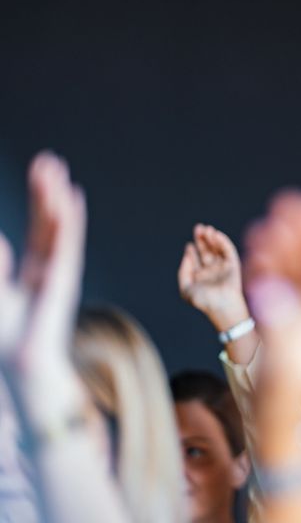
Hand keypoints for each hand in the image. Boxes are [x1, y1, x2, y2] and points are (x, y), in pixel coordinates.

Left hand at [0, 152, 85, 410]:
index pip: (39, 229)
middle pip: (49, 222)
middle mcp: (50, 266)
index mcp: (36, 270)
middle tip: (49, 160)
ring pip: (57, 228)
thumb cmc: (7, 334)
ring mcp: (58, 271)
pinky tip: (70, 198)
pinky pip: (64, 243)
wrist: (22, 362)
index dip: (40, 201)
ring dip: (56, 199)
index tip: (43, 172)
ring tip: (56, 170)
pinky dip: (68, 221)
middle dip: (48, 192)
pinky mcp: (61, 278)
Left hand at [178, 224, 248, 331]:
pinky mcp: (233, 265)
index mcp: (201, 277)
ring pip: (217, 249)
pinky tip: (216, 235)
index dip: (192, 250)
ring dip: (212, 238)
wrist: (221, 306)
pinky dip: (223, 242)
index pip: (196, 260)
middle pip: (207, 251)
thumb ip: (183, 272)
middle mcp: (212, 271)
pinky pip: (228, 251)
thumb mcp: (186, 289)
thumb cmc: (204, 301)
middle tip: (198, 228)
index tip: (189, 245)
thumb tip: (187, 256)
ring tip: (207, 229)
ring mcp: (223, 268)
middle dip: (202, 240)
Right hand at [243, 191, 300, 414]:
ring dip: (285, 246)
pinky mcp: (287, 322)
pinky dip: (272, 268)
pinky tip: (259, 252)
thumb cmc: (289, 393)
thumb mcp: (286, 357)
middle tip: (289, 202)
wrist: (283, 421)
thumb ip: (279, 319)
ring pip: (298, 273)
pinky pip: (282, 287)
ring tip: (269, 222)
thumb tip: (269, 288)